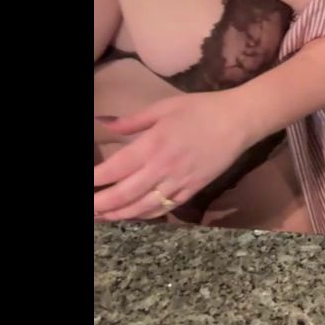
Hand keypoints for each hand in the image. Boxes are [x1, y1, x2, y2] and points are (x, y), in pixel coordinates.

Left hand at [92, 92, 247, 220]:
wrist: (239, 120)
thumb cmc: (202, 108)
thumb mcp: (164, 107)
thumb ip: (132, 120)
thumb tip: (102, 122)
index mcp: (153, 144)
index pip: (115, 169)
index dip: (95, 180)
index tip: (85, 183)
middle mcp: (163, 168)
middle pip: (124, 195)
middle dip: (100, 205)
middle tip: (87, 209)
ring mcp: (179, 182)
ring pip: (142, 207)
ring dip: (119, 215)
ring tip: (102, 216)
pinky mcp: (193, 189)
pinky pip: (165, 207)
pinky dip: (146, 215)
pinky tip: (133, 214)